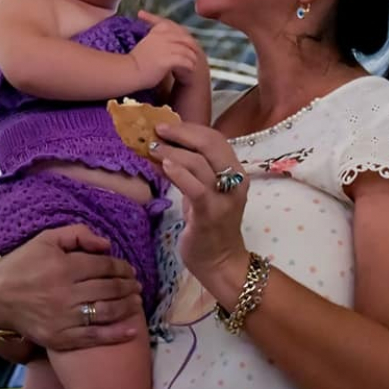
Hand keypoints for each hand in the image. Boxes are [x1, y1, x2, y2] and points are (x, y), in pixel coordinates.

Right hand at [0, 225, 142, 350]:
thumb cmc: (22, 265)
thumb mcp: (45, 240)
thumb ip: (77, 234)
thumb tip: (106, 245)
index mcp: (63, 267)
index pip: (104, 266)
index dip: (122, 267)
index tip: (129, 269)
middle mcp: (65, 293)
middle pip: (109, 289)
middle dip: (128, 286)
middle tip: (137, 285)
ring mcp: (63, 318)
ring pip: (106, 311)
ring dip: (127, 307)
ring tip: (137, 302)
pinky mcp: (60, 338)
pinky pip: (94, 337)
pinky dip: (116, 334)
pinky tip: (132, 330)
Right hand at [130, 11, 203, 88]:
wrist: (128, 71)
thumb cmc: (135, 61)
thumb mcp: (146, 43)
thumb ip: (156, 39)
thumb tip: (165, 43)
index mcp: (157, 30)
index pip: (175, 28)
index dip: (184, 34)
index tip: (189, 41)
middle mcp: (162, 36)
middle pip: (184, 38)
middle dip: (191, 45)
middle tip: (196, 53)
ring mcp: (166, 47)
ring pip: (186, 50)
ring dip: (192, 57)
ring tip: (194, 63)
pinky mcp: (167, 59)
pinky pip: (184, 61)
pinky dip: (189, 65)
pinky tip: (191, 69)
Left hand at [148, 122, 248, 283]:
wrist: (221, 262)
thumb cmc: (210, 227)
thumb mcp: (203, 193)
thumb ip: (191, 171)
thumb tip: (164, 147)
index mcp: (235, 172)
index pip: (215, 139)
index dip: (190, 128)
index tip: (166, 125)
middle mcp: (235, 181)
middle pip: (210, 144)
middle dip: (181, 133)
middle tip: (158, 130)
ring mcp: (224, 198)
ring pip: (200, 163)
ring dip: (173, 152)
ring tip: (152, 148)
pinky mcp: (211, 214)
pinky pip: (196, 189)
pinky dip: (180, 174)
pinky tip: (165, 166)